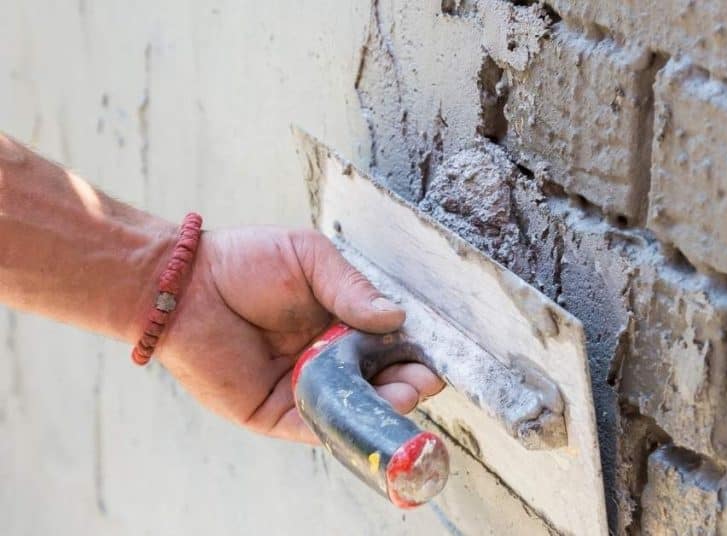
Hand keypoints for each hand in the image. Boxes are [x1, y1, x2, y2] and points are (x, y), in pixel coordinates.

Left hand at [154, 227, 443, 444]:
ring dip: (382, 406)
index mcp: (340, 324)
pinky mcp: (274, 413)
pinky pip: (314, 427)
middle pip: (377, 382)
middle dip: (405, 383)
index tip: (430, 356)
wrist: (185, 284)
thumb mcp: (311, 260)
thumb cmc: (246, 262)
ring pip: (352, 408)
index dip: (411, 353)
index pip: (387, 346)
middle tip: (422, 380)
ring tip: (404, 395)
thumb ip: (353, 289)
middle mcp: (327, 360)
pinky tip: (366, 415)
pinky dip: (342, 427)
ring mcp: (302, 388)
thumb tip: (397, 316)